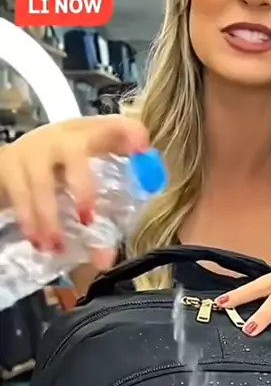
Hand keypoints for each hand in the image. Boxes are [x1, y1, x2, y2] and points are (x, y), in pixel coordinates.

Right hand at [0, 115, 148, 269]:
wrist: (9, 167)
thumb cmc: (56, 176)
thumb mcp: (81, 182)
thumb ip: (101, 218)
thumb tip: (105, 260)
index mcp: (87, 137)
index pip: (112, 126)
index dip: (129, 133)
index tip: (142, 147)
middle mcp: (61, 137)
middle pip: (75, 151)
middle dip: (83, 186)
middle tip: (87, 220)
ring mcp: (33, 150)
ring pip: (42, 180)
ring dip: (50, 216)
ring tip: (56, 246)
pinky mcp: (9, 164)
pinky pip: (19, 193)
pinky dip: (29, 219)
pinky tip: (37, 240)